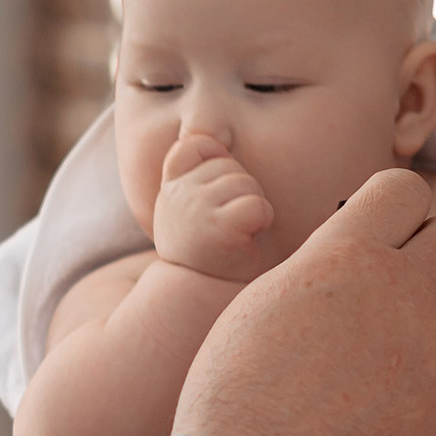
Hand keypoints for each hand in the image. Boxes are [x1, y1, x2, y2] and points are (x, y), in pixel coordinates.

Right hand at [153, 134, 277, 283]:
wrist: (197, 292)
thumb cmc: (203, 249)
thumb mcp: (185, 210)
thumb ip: (192, 178)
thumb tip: (221, 144)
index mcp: (171, 187)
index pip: (189, 147)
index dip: (212, 153)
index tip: (220, 180)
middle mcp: (179, 195)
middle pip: (228, 165)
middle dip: (242, 187)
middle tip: (235, 218)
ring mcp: (197, 209)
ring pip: (245, 183)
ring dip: (254, 203)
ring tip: (242, 228)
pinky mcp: (220, 228)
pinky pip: (257, 205)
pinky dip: (263, 218)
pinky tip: (251, 234)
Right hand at [172, 170, 435, 435]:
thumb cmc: (236, 393)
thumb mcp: (266, 302)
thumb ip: (324, 267)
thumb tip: (356, 253)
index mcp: (348, 257)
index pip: (407, 190)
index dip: (394, 208)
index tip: (381, 230)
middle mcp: (401, 295)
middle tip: (404, 278)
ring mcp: (431, 353)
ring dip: (433, 317)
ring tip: (385, 350)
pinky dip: (420, 383)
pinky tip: (376, 407)